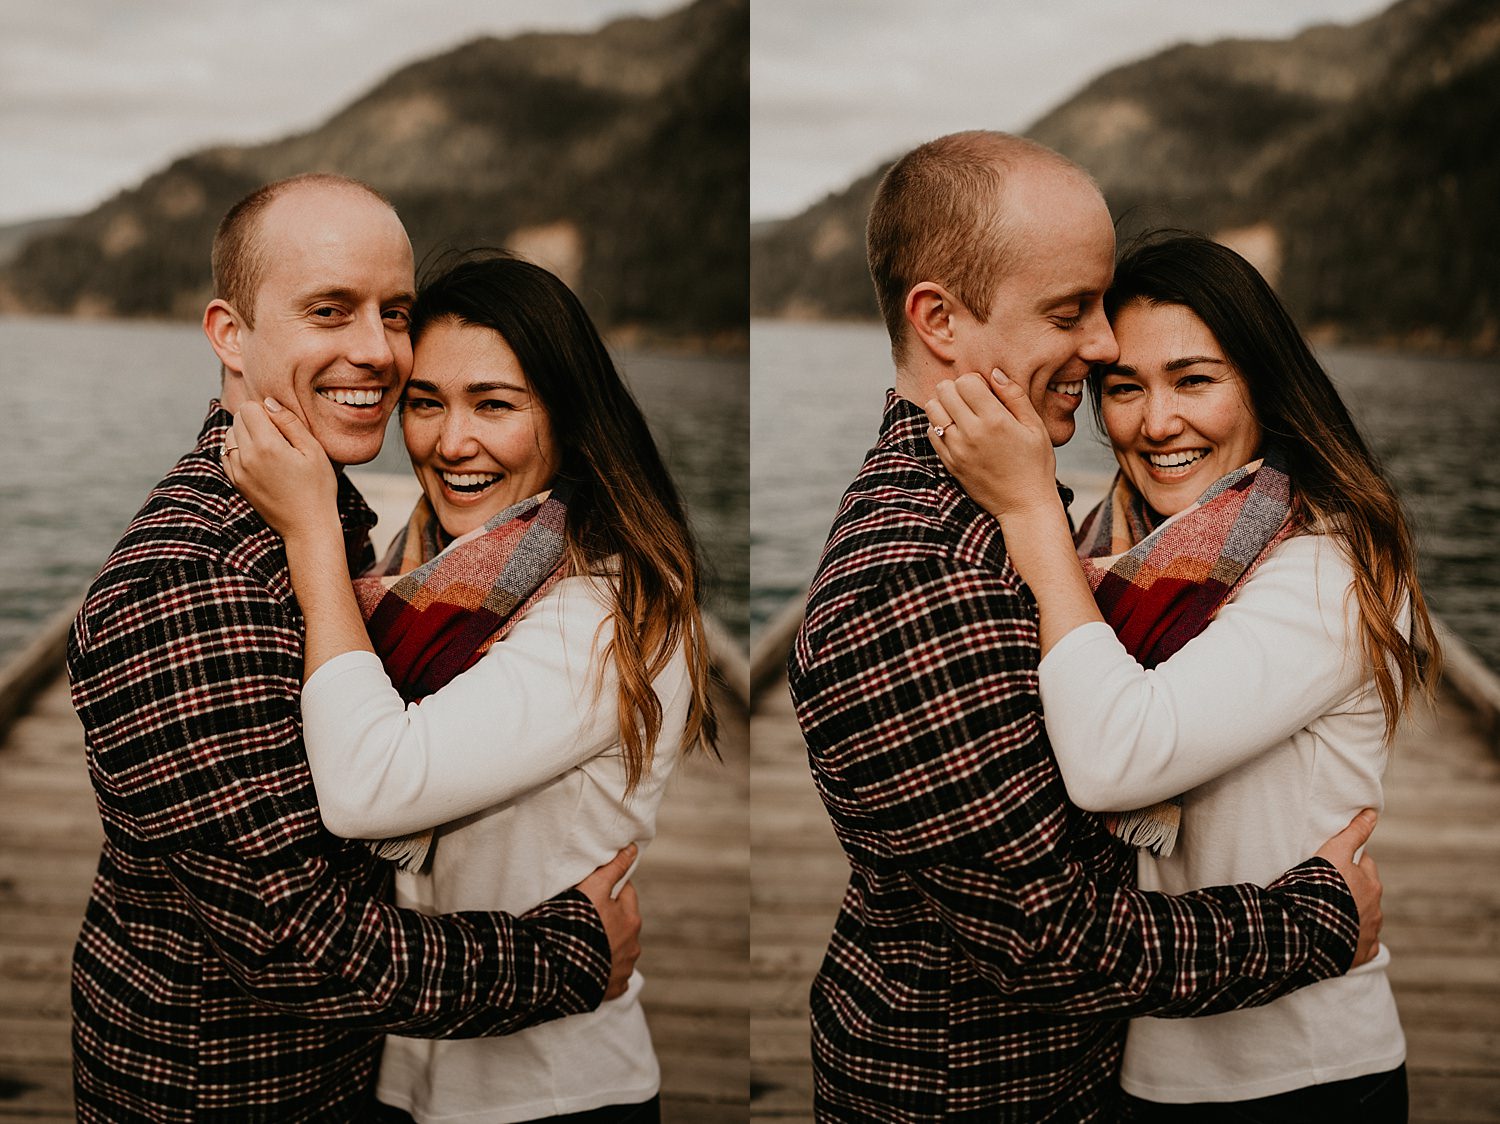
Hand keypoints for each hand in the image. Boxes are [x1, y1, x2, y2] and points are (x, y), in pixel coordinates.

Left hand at [224, 399, 339, 542]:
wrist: (307, 527)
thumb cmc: (318, 488)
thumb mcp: (314, 451)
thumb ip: (290, 423)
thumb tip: (269, 403)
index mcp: (267, 446)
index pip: (249, 408)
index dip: (266, 410)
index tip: (282, 424)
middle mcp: (246, 457)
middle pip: (237, 419)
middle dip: (255, 420)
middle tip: (278, 436)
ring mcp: (237, 471)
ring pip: (229, 435)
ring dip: (245, 435)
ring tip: (269, 449)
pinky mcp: (236, 483)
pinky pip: (226, 454)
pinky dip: (238, 450)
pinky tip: (258, 460)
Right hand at [576, 844, 641, 999]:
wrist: (555, 970)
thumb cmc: (573, 924)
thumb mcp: (592, 889)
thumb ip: (613, 868)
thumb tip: (633, 849)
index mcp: (631, 919)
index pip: (626, 892)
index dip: (609, 887)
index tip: (592, 890)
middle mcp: (633, 945)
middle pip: (623, 922)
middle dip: (609, 917)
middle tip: (583, 916)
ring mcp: (624, 969)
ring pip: (619, 949)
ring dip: (607, 944)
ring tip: (583, 942)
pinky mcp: (612, 989)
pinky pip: (613, 976)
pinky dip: (604, 971)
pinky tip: (588, 966)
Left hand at [926, 369, 1058, 519]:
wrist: (1024, 505)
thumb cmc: (1035, 464)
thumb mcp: (1035, 426)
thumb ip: (1014, 396)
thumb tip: (994, 373)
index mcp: (995, 420)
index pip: (965, 381)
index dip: (974, 381)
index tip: (985, 391)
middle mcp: (971, 433)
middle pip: (944, 390)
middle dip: (957, 389)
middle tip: (972, 400)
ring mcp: (956, 449)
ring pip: (932, 410)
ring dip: (944, 405)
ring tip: (962, 414)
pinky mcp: (948, 463)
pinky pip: (931, 432)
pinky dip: (939, 426)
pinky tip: (957, 431)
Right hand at [1314, 809, 1381, 967]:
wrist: (1305, 930)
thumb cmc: (1317, 887)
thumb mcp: (1332, 853)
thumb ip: (1353, 833)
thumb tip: (1372, 812)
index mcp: (1371, 884)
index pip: (1364, 865)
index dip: (1348, 862)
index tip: (1331, 865)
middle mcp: (1376, 909)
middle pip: (1367, 892)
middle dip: (1353, 889)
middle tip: (1327, 888)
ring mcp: (1369, 933)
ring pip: (1366, 918)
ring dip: (1354, 914)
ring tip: (1329, 913)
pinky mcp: (1361, 954)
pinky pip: (1365, 946)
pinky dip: (1356, 941)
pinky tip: (1341, 938)